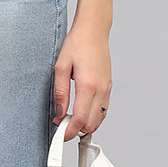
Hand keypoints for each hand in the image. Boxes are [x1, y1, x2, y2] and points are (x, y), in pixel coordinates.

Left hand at [52, 22, 111, 139]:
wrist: (94, 30)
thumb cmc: (76, 45)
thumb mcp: (61, 67)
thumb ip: (60, 93)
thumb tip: (59, 113)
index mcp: (88, 86)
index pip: (80, 119)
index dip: (69, 131)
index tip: (59, 135)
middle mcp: (101, 90)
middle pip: (91, 123)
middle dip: (76, 131)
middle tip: (61, 128)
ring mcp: (107, 89)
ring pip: (99, 119)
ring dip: (85, 125)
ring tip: (69, 121)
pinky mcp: (109, 87)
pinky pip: (103, 110)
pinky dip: (93, 117)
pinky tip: (81, 114)